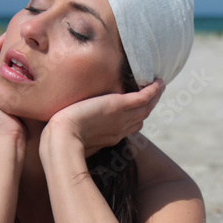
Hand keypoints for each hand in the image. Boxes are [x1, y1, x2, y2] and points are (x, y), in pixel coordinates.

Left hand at [40, 79, 164, 158]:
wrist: (62, 138)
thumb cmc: (62, 140)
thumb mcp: (74, 136)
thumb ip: (79, 131)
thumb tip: (71, 127)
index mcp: (111, 136)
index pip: (130, 126)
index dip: (137, 117)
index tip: (140, 108)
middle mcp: (120, 128)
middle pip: (141, 116)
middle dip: (150, 106)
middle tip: (156, 93)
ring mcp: (122, 118)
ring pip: (145, 107)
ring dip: (155, 96)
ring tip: (160, 85)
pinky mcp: (120, 106)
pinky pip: (143, 98)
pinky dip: (153, 91)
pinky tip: (158, 82)